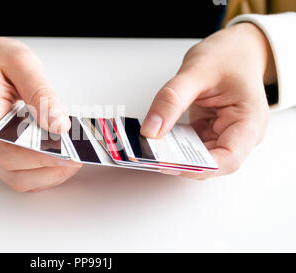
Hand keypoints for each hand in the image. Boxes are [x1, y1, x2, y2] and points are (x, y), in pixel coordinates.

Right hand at [0, 33, 81, 191]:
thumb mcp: (20, 63)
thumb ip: (40, 92)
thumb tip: (59, 124)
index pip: (8, 151)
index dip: (39, 157)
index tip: (68, 152)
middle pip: (14, 173)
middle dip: (49, 170)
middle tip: (78, 155)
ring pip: (20, 179)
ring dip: (49, 175)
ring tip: (74, 157)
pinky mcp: (9, 151)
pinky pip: (25, 173)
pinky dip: (46, 171)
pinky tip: (64, 155)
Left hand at [141, 23, 274, 178]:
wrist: (235, 48)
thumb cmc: (227, 56)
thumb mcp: (196, 71)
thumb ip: (172, 99)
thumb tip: (151, 130)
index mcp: (250, 120)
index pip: (228, 159)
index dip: (199, 167)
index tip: (169, 163)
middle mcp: (241, 134)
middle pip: (212, 162)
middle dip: (182, 163)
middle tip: (152, 156)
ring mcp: (225, 134)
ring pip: (198, 158)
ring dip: (175, 155)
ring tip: (150, 149)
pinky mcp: (210, 132)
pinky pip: (190, 146)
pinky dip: (174, 145)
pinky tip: (157, 140)